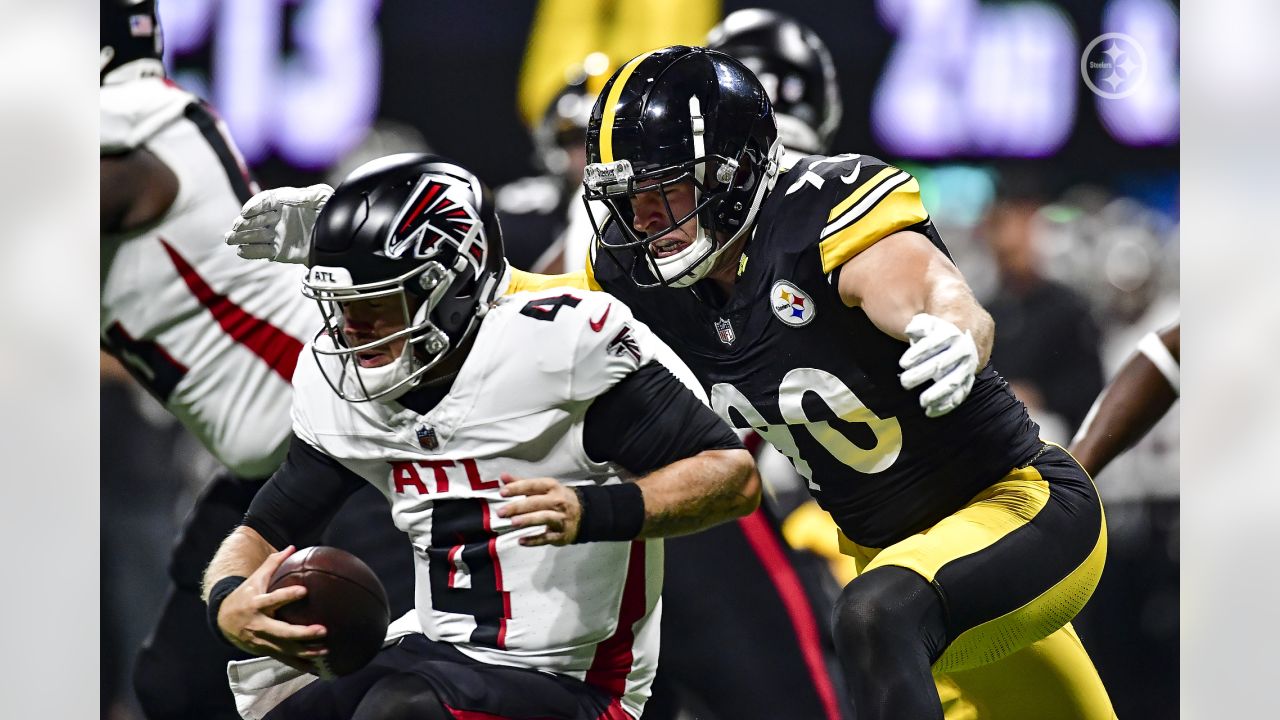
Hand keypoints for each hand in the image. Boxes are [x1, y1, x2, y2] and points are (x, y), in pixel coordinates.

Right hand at [216, 545, 328, 672]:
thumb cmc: (245, 595)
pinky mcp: (264, 651)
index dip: (287, 595)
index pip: (273, 599)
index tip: (304, 590)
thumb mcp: (255, 579)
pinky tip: (316, 666)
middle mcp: (258, 624)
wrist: (223, 620)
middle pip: (281, 631)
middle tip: (323, 630)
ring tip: (325, 650)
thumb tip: (292, 546)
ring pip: (284, 649)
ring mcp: (261, 640)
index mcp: (256, 604)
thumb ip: (273, 563)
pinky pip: (283, 659)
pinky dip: (299, 664)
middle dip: (302, 633)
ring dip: (305, 652)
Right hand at [224, 184, 332, 263]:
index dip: (255, 205)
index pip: (265, 201)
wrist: (337, 237)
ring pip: (255, 235)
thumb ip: (304, 195)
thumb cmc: (330, 211)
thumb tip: (285, 197)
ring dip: (241, 237)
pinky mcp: (278, 251)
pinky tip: (241, 251)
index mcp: (284, 201)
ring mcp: (276, 234)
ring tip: (230, 239)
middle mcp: (277, 217)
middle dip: (245, 223)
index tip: (247, 211)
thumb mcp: (321, 197)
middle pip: (256, 219)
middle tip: (237, 227)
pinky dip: (251, 252)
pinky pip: (262, 252)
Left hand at [496, 474, 581, 545]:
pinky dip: (534, 540)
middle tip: (501, 512)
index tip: (503, 492)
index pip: (533, 486)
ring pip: (544, 518)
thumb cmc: (556, 499)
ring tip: (512, 522)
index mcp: (552, 487)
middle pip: (536, 503)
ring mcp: (560, 518)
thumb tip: (503, 477)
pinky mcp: (561, 534)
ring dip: (528, 520)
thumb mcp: (543, 488)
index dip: (518, 488)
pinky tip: (521, 541)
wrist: (583, 514)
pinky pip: (547, 537)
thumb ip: (522, 483)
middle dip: (518, 507)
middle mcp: (558, 501)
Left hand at [899, 313, 978, 417]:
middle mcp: (962, 351)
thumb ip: (919, 325)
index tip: (903, 363)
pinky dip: (946, 405)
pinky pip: (959, 396)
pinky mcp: (966, 382)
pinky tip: (930, 411)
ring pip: (953, 382)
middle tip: (904, 382)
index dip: (918, 353)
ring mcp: (966, 368)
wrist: (962, 339)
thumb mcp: (928, 322)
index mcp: (951, 334)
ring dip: (938, 393)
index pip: (934, 343)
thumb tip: (911, 330)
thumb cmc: (937, 333)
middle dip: (921, 374)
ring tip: (922, 401)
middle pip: (941, 364)